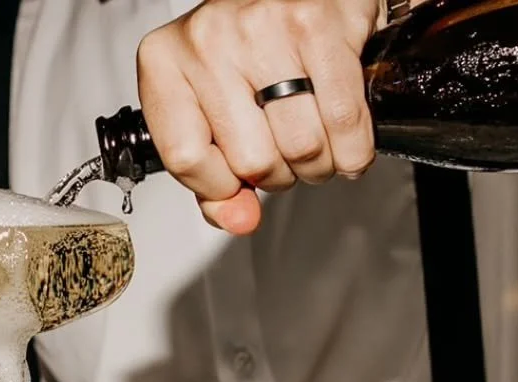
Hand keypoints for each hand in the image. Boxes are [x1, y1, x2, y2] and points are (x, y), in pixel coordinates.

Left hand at [137, 0, 380, 233]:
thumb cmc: (249, 49)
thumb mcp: (209, 110)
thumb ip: (212, 179)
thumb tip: (239, 221)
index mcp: (165, 62)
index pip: (185, 158)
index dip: (220, 186)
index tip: (237, 180)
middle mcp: (209, 39)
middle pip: (251, 160)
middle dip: (278, 175)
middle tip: (285, 154)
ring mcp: (263, 28)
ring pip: (300, 146)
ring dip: (317, 164)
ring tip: (314, 145)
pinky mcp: (318, 24)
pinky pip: (342, 120)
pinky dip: (352, 149)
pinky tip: (346, 145)